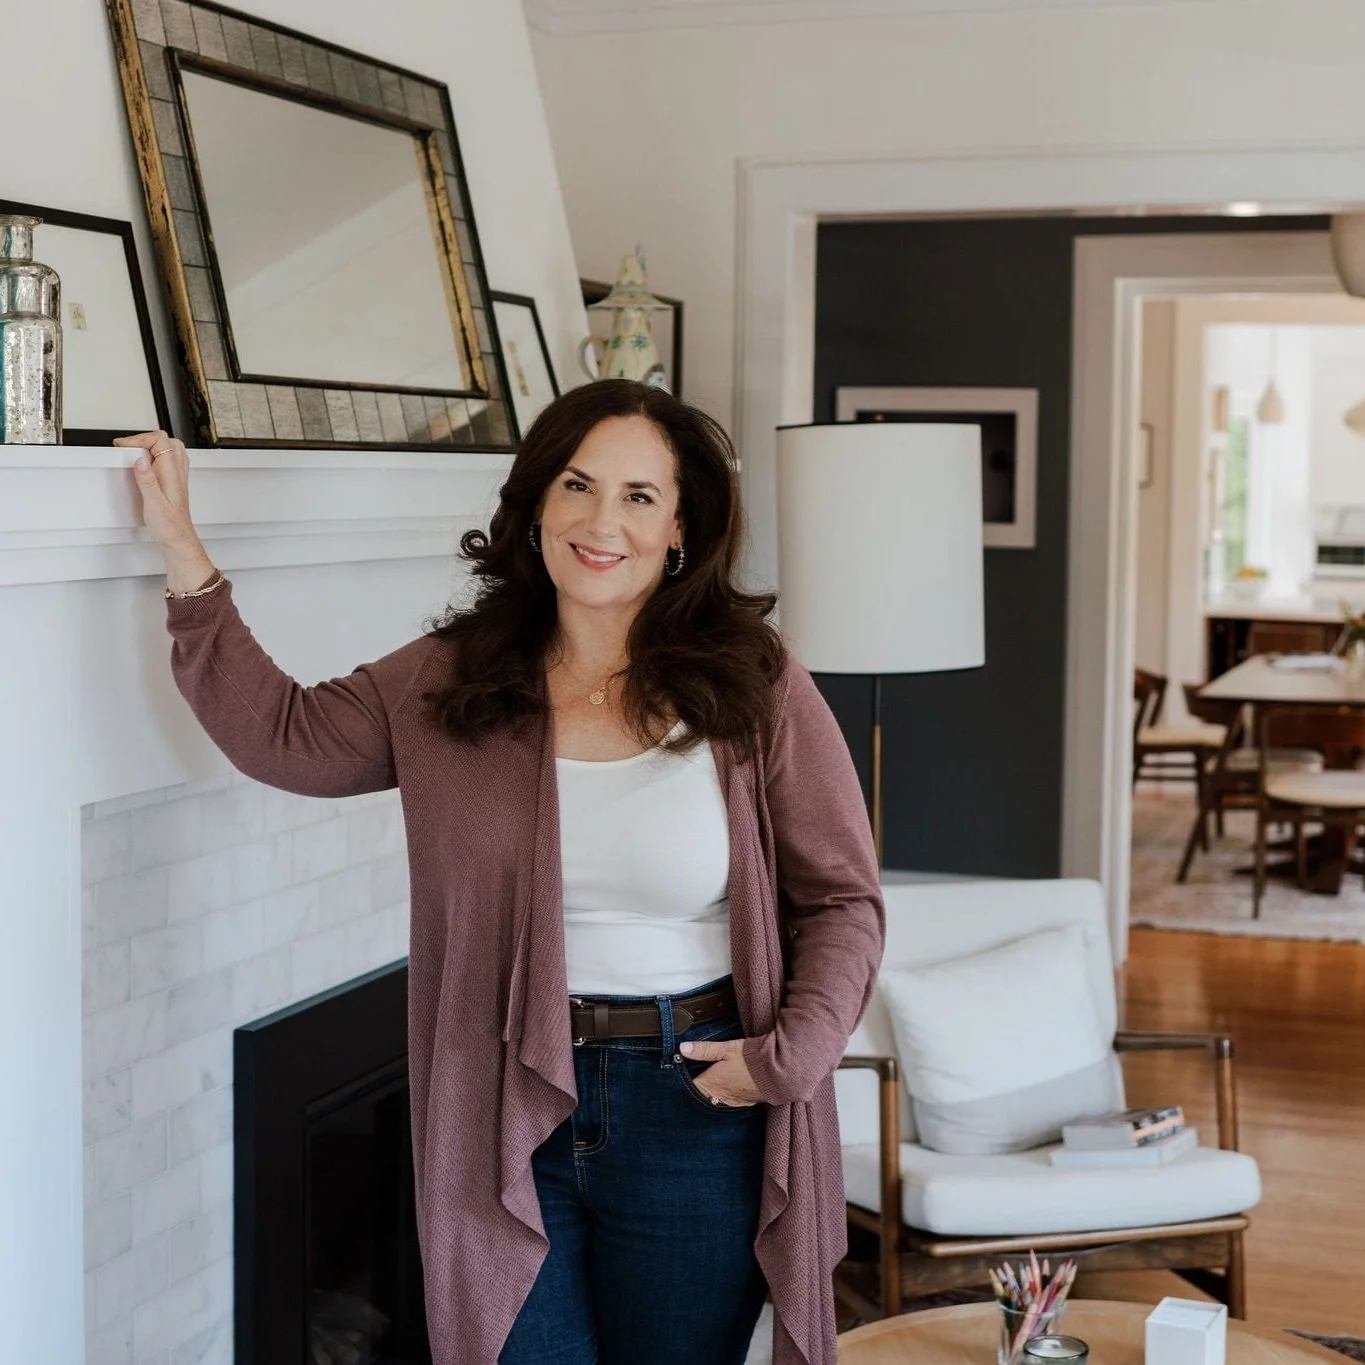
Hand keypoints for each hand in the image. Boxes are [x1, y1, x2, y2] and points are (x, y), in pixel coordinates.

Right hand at [117, 431, 200, 553]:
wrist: (178, 539)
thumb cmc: (169, 526)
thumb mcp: (153, 503)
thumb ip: (147, 480)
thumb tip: (140, 461)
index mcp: (172, 473)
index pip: (160, 441)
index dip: (139, 438)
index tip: (124, 446)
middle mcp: (177, 472)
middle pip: (167, 440)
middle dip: (145, 438)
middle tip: (129, 446)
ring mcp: (177, 476)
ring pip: (170, 448)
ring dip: (152, 445)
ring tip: (135, 451)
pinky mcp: (174, 482)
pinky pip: (170, 460)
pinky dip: (157, 455)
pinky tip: (146, 463)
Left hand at [679, 1038, 762, 1107]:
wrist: (777, 1071)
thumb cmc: (750, 1059)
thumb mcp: (725, 1049)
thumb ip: (704, 1049)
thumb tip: (683, 1047)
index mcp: (711, 1084)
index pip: (691, 1089)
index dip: (684, 1085)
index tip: (681, 1078)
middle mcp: (720, 1097)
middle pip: (703, 1098)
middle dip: (698, 1092)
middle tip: (696, 1082)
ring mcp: (733, 1102)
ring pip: (716, 1102)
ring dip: (713, 1096)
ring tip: (712, 1086)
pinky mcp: (745, 1103)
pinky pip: (730, 1103)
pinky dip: (727, 1097)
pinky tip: (729, 1089)